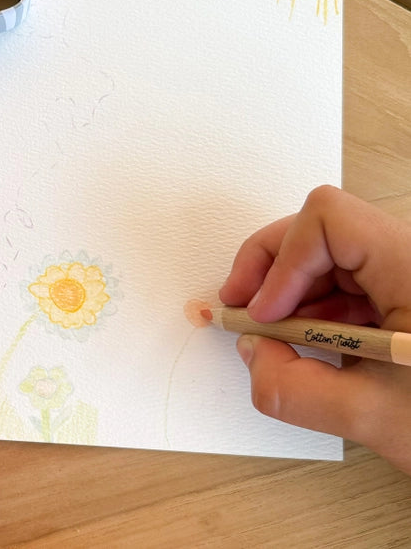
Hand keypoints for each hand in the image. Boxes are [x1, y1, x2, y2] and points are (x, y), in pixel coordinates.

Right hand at [219, 185, 410, 473]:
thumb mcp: (375, 416)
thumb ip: (294, 387)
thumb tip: (254, 353)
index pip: (330, 220)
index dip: (285, 259)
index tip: (265, 310)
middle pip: (322, 228)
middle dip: (272, 267)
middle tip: (242, 304)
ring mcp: (410, 275)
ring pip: (329, 253)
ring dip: (289, 290)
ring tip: (274, 332)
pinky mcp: (407, 295)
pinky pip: (347, 280)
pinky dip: (314, 305)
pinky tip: (306, 338)